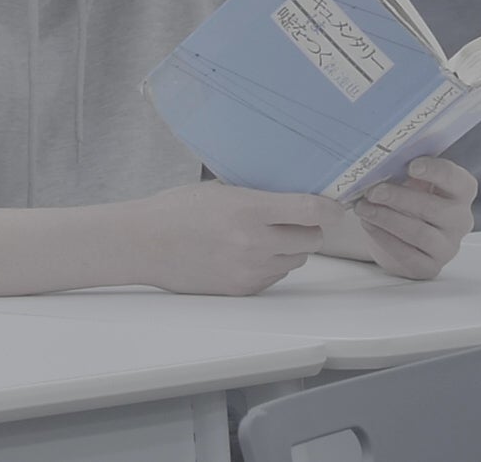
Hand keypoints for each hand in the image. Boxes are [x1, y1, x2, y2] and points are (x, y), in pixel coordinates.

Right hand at [122, 181, 333, 294]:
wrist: (144, 243)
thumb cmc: (176, 211)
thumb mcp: (221, 191)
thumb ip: (259, 196)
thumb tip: (293, 197)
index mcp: (248, 210)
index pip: (309, 211)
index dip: (330, 208)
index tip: (336, 206)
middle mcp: (253, 243)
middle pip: (311, 240)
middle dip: (309, 229)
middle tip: (296, 220)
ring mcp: (249, 270)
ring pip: (295, 260)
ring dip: (291, 248)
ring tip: (266, 236)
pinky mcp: (242, 289)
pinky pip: (275, 277)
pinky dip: (271, 264)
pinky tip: (248, 252)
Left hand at [350, 156, 477, 278]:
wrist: (400, 232)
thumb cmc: (408, 196)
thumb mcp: (411, 179)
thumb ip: (405, 168)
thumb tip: (384, 160)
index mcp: (461, 191)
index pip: (457, 180)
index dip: (436, 171)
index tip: (411, 165)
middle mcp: (460, 220)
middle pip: (434, 209)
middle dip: (399, 198)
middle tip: (373, 191)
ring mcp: (447, 247)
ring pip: (419, 233)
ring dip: (387, 218)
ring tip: (364, 208)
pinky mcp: (429, 267)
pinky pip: (407, 255)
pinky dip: (384, 238)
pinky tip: (369, 225)